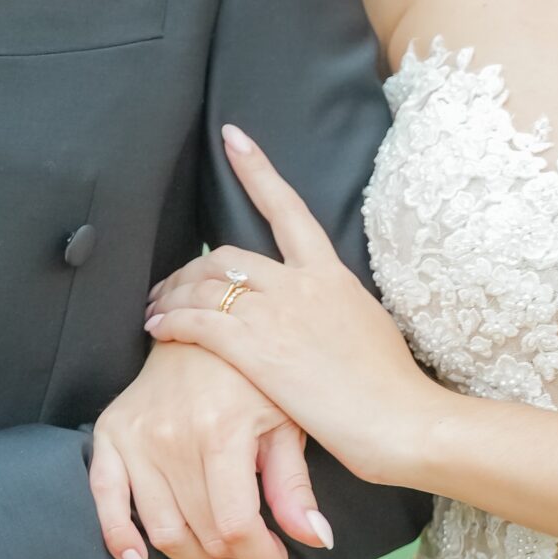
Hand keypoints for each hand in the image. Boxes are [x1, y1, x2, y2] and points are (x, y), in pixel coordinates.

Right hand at [89, 340, 328, 558]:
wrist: (205, 322)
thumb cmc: (254, 373)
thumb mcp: (286, 420)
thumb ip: (294, 485)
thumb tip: (317, 539)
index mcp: (222, 430)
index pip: (237, 524)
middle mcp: (173, 435)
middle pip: (202, 532)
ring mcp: (137, 436)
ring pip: (161, 528)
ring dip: (193, 558)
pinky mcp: (111, 432)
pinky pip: (105, 499)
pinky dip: (120, 539)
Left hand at [144, 125, 436, 486]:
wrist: (402, 420)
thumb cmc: (392, 388)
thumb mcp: (370, 327)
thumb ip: (340, 307)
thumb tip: (330, 307)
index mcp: (331, 274)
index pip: (288, 209)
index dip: (257, 169)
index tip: (232, 138)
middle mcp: (301, 283)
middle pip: (227, 253)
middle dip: (190, 267)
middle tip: (169, 285)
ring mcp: (277, 314)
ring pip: (205, 285)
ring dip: (172, 294)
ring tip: (155, 309)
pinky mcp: (256, 349)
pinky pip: (197, 322)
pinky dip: (171, 320)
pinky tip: (157, 328)